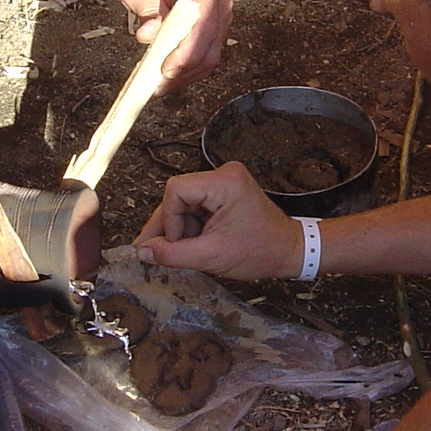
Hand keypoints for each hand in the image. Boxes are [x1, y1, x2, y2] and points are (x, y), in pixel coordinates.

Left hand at [117, 0, 230, 91]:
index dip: (186, 52)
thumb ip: (144, 9)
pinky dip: (188, 71)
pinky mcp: (215, 31)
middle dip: (182, 71)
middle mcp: (219, 4)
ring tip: (159, 86)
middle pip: (208, 49)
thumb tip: (148, 34)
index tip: (166, 69)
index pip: (202, 26)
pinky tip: (170, 78)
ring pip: (209, 58)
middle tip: (156, 86)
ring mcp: (220, 19)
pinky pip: (206, 57)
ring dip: (185, 76)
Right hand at [134, 164, 302, 277]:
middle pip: (178, 196)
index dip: (169, 220)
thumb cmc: (260, 252)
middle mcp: (224, 174)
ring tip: (187, 251)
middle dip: (171, 226)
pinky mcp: (224, 191)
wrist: (288, 251)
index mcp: (224, 182)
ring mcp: (224, 181)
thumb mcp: (212, 257)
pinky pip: (195, 205)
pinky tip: (194, 243)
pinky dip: (190, 226)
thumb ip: (173, 254)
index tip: (176, 243)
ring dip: (180, 228)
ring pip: (183, 202)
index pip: (176, 190)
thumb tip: (142, 252)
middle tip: (159, 252)